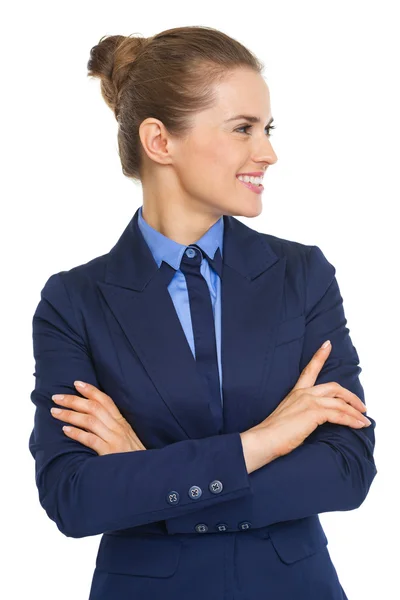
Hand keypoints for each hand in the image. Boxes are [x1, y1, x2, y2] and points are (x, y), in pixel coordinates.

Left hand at [50, 381, 146, 455]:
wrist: (143, 473)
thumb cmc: (133, 457)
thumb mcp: (126, 438)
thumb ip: (112, 427)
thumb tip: (91, 419)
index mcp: (122, 422)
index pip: (106, 400)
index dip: (91, 390)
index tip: (76, 383)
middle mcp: (119, 428)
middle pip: (94, 408)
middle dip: (73, 400)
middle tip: (56, 397)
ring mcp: (114, 439)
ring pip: (90, 421)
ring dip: (70, 415)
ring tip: (55, 412)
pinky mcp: (110, 453)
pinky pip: (91, 440)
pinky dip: (77, 433)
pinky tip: (65, 430)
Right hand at [247, 340, 370, 457]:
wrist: (264, 439)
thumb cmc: (273, 433)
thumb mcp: (289, 417)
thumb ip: (302, 413)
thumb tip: (315, 419)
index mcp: (296, 392)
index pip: (309, 370)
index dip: (319, 356)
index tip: (327, 344)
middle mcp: (303, 393)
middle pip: (334, 387)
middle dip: (351, 396)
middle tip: (361, 406)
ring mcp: (309, 402)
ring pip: (340, 403)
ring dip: (355, 412)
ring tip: (364, 420)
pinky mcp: (313, 413)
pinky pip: (339, 415)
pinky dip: (352, 420)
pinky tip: (358, 425)